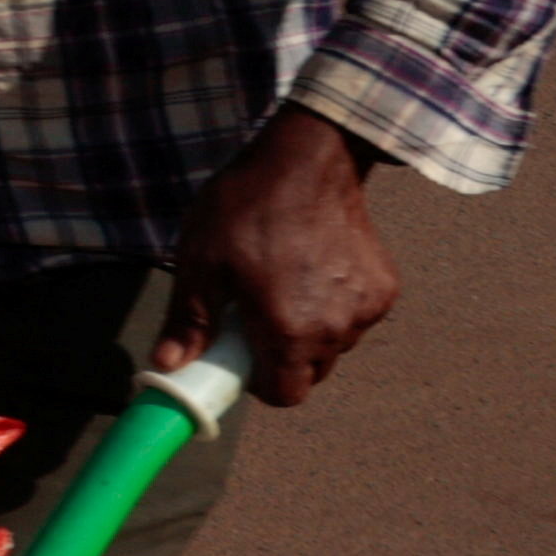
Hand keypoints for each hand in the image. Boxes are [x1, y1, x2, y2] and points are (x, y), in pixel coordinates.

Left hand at [168, 104, 396, 405]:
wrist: (307, 160)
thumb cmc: (246, 208)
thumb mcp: (201, 262)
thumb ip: (190, 321)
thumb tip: (170, 365)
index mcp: (290, 330)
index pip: (284, 395)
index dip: (258, 383)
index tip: (240, 354)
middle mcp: (336, 329)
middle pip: (309, 372)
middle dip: (280, 356)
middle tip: (255, 316)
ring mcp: (366, 309)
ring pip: (334, 346)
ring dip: (309, 331)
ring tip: (283, 284)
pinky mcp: (385, 288)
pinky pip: (355, 317)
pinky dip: (334, 307)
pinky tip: (313, 270)